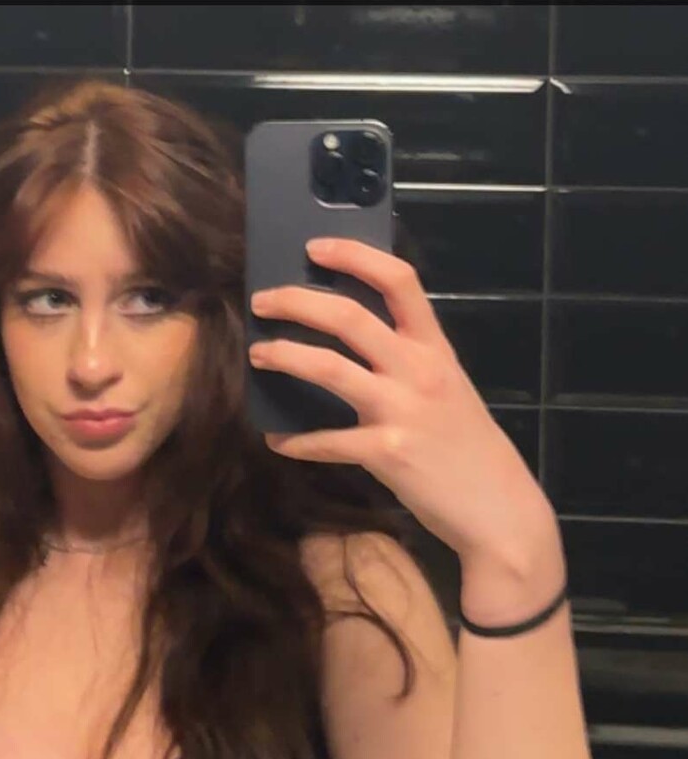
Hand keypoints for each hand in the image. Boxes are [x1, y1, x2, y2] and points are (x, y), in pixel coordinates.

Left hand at [248, 235, 558, 566]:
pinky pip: (327, 440)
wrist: (500, 511)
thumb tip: (350, 333)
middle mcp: (418, 370)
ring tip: (257, 354)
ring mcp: (402, 410)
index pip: (399, 281)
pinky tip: (277, 440)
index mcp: (435, 348)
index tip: (314, 247)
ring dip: (284, 356)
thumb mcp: (448, 387)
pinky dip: (296, 441)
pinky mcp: (387, 452)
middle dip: (296, 301)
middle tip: (263, 301)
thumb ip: (408, 359)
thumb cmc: (468, 445)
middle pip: (348, 316)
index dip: (354, 255)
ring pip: (328, 366)